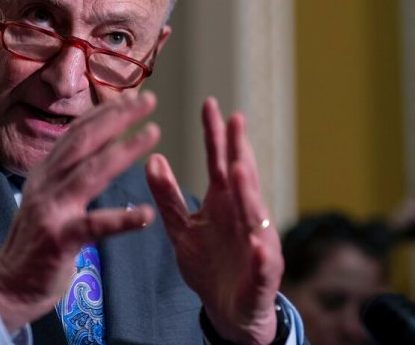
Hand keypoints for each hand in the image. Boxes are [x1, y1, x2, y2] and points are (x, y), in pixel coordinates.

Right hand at [0, 92, 158, 332]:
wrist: (8, 286)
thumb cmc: (35, 242)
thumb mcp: (47, 197)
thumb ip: (67, 173)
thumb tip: (96, 146)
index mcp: (45, 173)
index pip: (75, 133)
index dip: (103, 112)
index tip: (129, 96)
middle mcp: (46, 184)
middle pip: (84, 142)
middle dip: (116, 117)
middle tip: (147, 100)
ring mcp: (51, 210)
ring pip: (91, 173)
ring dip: (124, 151)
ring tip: (152, 134)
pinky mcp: (60, 239)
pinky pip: (95, 226)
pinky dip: (121, 219)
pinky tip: (146, 215)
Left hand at [146, 98, 282, 344]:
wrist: (227, 310)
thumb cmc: (208, 263)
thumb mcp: (181, 228)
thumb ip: (167, 196)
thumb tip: (152, 158)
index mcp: (224, 202)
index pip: (220, 161)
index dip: (215, 135)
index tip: (210, 104)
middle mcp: (245, 216)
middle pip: (242, 178)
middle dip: (239, 150)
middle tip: (234, 120)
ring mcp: (256, 244)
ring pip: (255, 216)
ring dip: (249, 194)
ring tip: (238, 171)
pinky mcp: (261, 277)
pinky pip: (262, 265)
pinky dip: (261, 255)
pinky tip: (257, 245)